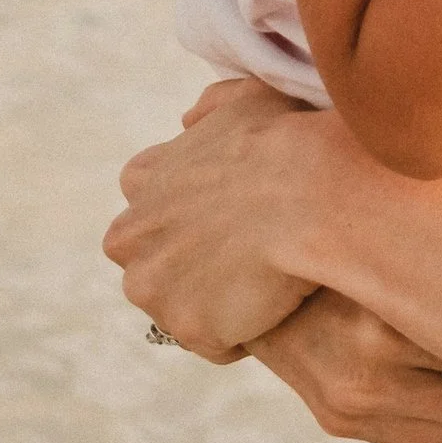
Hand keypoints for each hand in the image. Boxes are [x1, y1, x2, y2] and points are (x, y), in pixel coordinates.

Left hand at [104, 74, 332, 357]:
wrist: (310, 192)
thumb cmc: (284, 140)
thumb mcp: (245, 99)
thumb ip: (210, 109)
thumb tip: (188, 120)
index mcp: (141, 181)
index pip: (146, 211)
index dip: (186, 219)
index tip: (224, 220)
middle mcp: (131, 239)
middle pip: (153, 266)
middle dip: (188, 267)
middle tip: (244, 259)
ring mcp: (155, 288)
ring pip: (179, 308)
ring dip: (213, 303)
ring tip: (264, 287)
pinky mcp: (190, 328)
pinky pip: (216, 343)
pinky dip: (242, 334)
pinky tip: (275, 308)